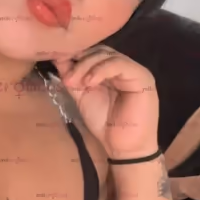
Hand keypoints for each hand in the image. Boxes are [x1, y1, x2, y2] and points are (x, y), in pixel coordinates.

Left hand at [55, 45, 158, 159]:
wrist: (124, 148)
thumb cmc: (105, 124)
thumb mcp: (82, 96)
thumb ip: (73, 78)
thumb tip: (57, 58)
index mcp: (110, 70)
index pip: (92, 53)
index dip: (75, 55)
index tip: (57, 64)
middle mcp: (123, 66)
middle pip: (99, 51)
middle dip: (79, 62)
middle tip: (67, 79)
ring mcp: (133, 70)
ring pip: (107, 55)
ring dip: (87, 66)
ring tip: (75, 83)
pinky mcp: (142, 77)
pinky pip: (119, 64)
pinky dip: (101, 70)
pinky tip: (89, 82)